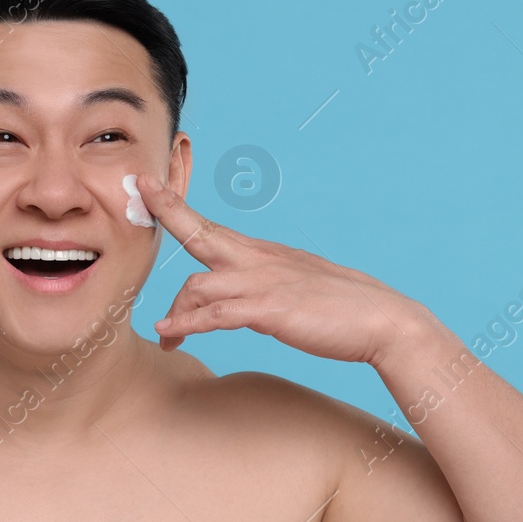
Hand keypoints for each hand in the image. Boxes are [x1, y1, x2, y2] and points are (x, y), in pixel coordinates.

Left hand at [139, 174, 431, 363]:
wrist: (385, 321)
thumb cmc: (344, 309)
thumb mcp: (298, 288)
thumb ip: (266, 286)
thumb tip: (243, 299)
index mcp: (265, 254)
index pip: (213, 226)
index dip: (179, 207)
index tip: (152, 187)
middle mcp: (260, 261)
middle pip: (201, 231)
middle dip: (168, 211)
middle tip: (137, 192)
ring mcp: (264, 283)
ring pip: (199, 284)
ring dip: (175, 310)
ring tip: (164, 334)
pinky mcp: (270, 310)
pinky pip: (216, 315)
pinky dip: (188, 323)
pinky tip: (168, 333)